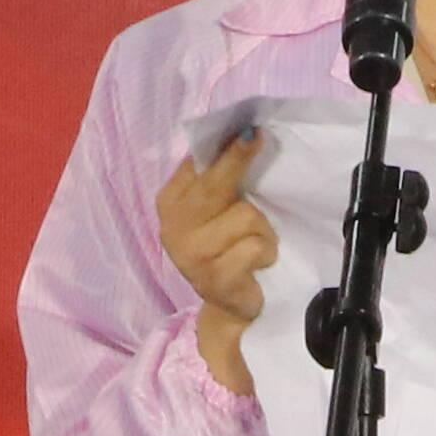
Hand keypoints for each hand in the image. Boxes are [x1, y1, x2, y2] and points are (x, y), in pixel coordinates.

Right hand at [158, 131, 276, 393]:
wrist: (231, 309)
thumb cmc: (230, 250)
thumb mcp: (219, 210)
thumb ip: (218, 177)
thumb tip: (241, 130)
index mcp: (170, 203)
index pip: (197, 164)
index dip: (224, 145)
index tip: (248, 127)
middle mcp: (172, 227)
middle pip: (215, 183)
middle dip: (238, 159)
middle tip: (255, 136)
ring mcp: (190, 255)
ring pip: (245, 215)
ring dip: (263, 230)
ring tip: (257, 245)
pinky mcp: (214, 279)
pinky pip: (255, 248)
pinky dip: (265, 253)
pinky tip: (256, 266)